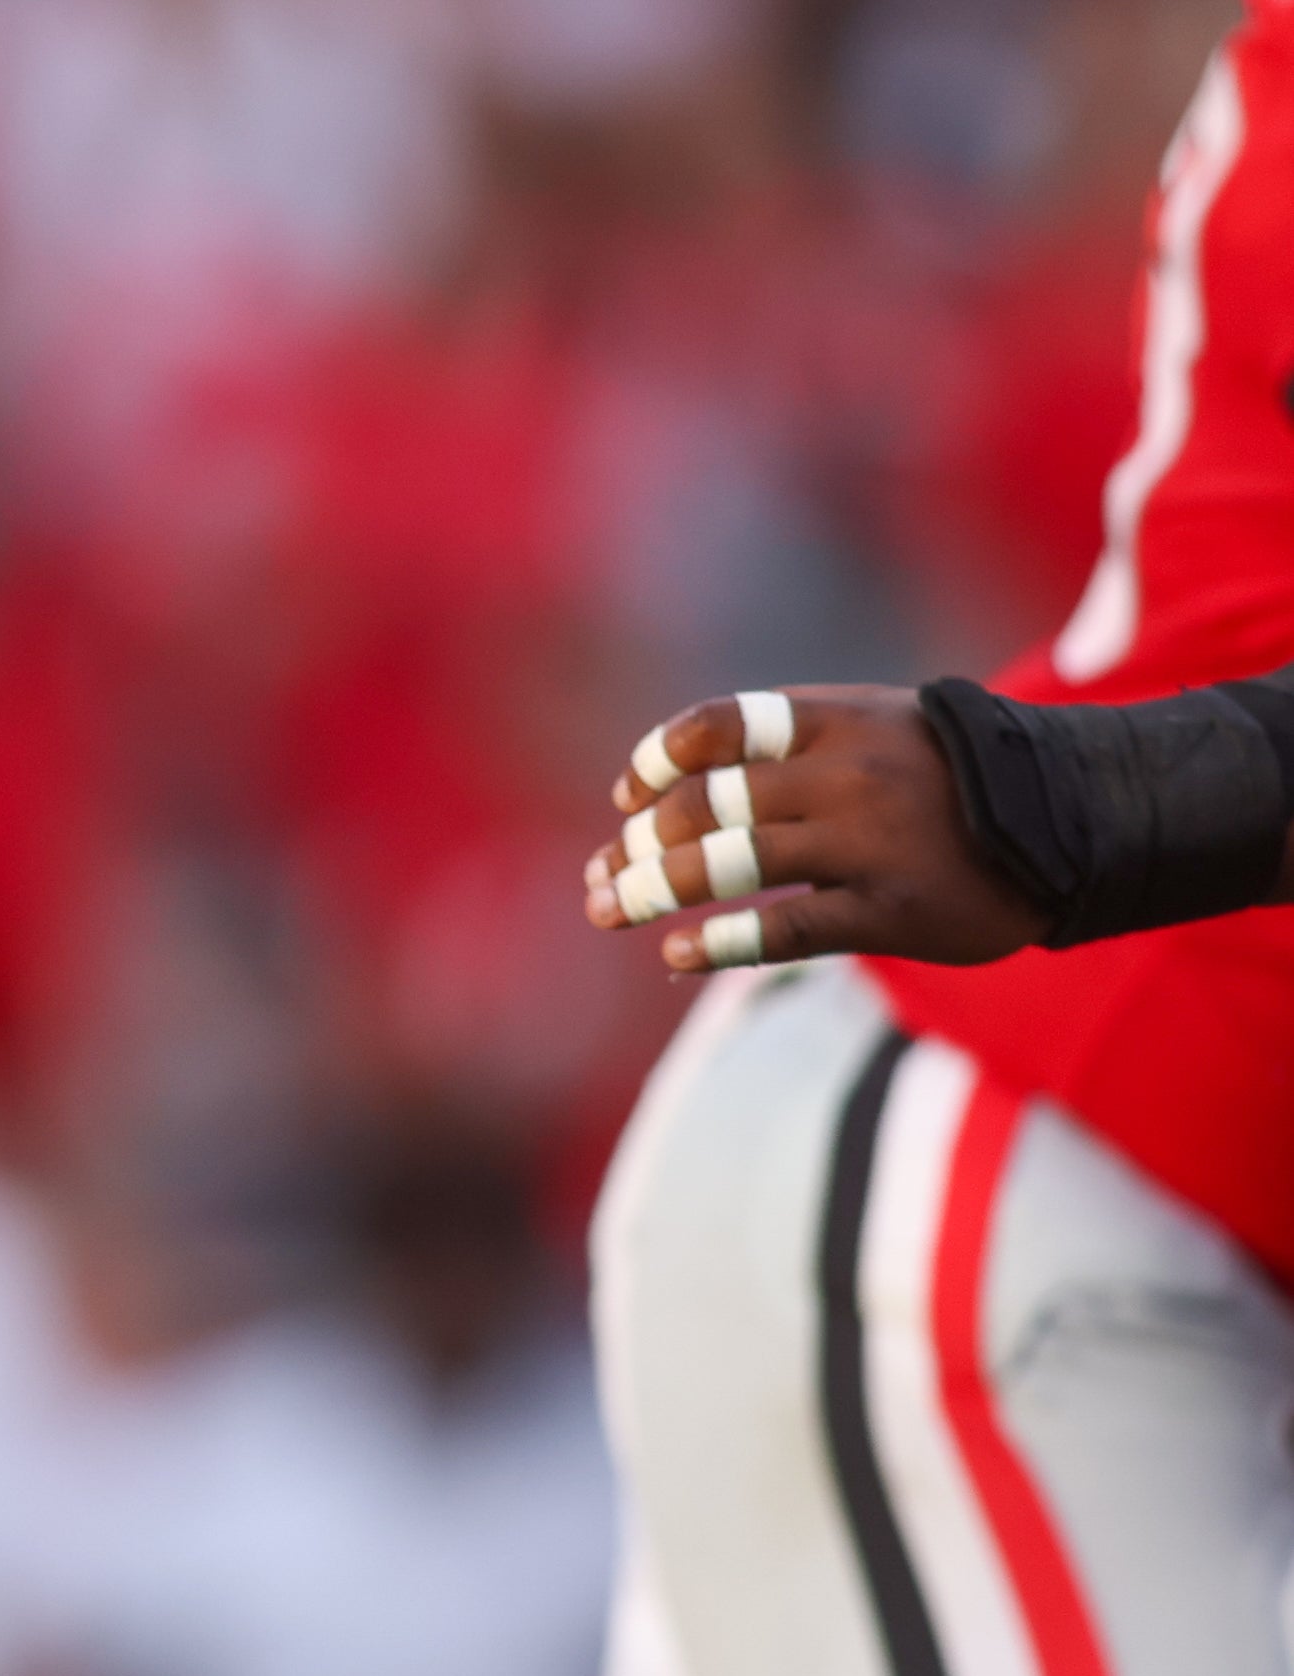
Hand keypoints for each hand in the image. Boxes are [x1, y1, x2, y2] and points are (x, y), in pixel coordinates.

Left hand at [582, 686, 1035, 973]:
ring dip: (651, 890)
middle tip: (599, 877)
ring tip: (606, 911)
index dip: (656, 760)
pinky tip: (674, 954)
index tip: (624, 796)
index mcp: (838, 722)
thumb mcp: (881, 726)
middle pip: (706, 804)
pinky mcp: (890, 910)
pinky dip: (718, 942)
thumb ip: (793, 746)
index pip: (717, 727)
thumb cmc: (956, 774)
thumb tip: (676, 787)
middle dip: (636, 843)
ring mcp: (868, 843)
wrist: (1076, 816)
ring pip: (730, 863)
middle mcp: (845, 776)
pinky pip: (786, 928)